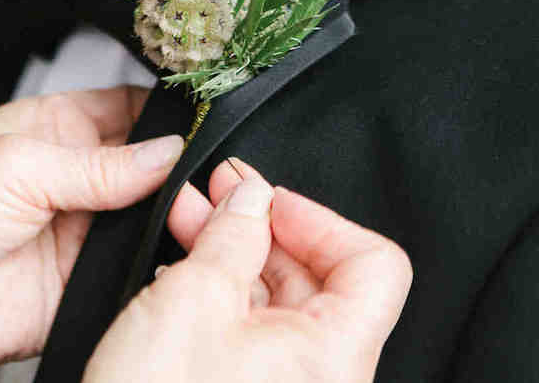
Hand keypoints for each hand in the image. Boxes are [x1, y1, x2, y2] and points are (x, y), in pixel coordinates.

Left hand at [0, 91, 178, 381]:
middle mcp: (78, 173)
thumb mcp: (21, 164)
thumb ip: (99, 164)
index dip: (162, 107)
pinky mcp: (92, 273)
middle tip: (204, 161)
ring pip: (152, 208)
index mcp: (57, 127)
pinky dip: (161, 252)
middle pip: (148, 157)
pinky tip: (173, 240)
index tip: (198, 110)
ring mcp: (88, 223)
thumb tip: (165, 153)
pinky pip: (140, 259)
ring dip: (173, 206)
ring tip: (190, 200)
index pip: (126, 105)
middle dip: (176, 158)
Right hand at [84, 160, 411, 382]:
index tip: (271, 201)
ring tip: (188, 217)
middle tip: (219, 192)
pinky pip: (252, 331)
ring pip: (278, 301)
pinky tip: (182, 269)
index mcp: (333, 359)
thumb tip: (251, 197)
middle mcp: (322, 379)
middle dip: (261, 225)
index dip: (322, 220)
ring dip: (233, 250)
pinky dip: (222, 291)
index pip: (374, 266)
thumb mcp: (193, 298)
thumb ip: (232, 234)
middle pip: (320, 277)